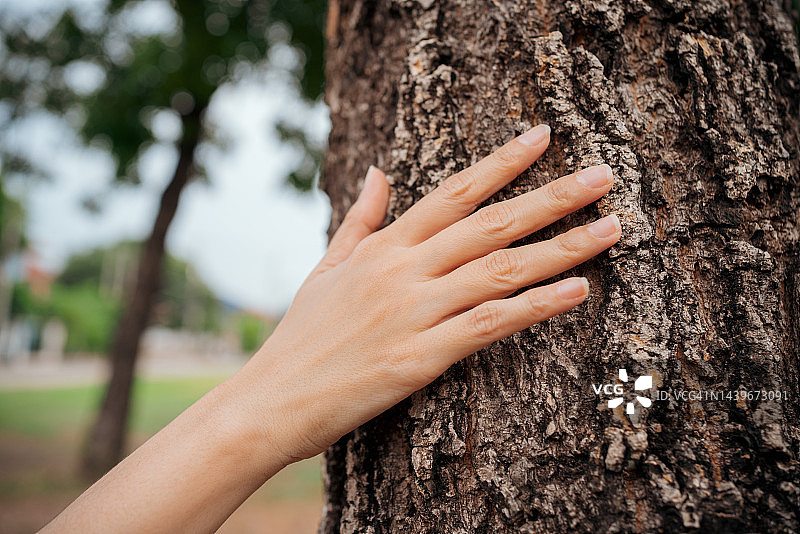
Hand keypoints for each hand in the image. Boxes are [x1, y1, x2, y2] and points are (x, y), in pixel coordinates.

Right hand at [237, 124, 620, 465]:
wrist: (271, 400)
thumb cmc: (301, 337)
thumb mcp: (325, 268)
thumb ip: (360, 220)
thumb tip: (379, 172)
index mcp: (383, 248)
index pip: (453, 192)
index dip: (501, 163)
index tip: (543, 137)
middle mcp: (403, 272)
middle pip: (489, 224)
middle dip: (551, 197)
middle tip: (604, 177)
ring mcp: (413, 313)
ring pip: (499, 270)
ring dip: (560, 248)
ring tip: (610, 230)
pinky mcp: (420, 359)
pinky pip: (489, 325)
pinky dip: (535, 306)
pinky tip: (577, 290)